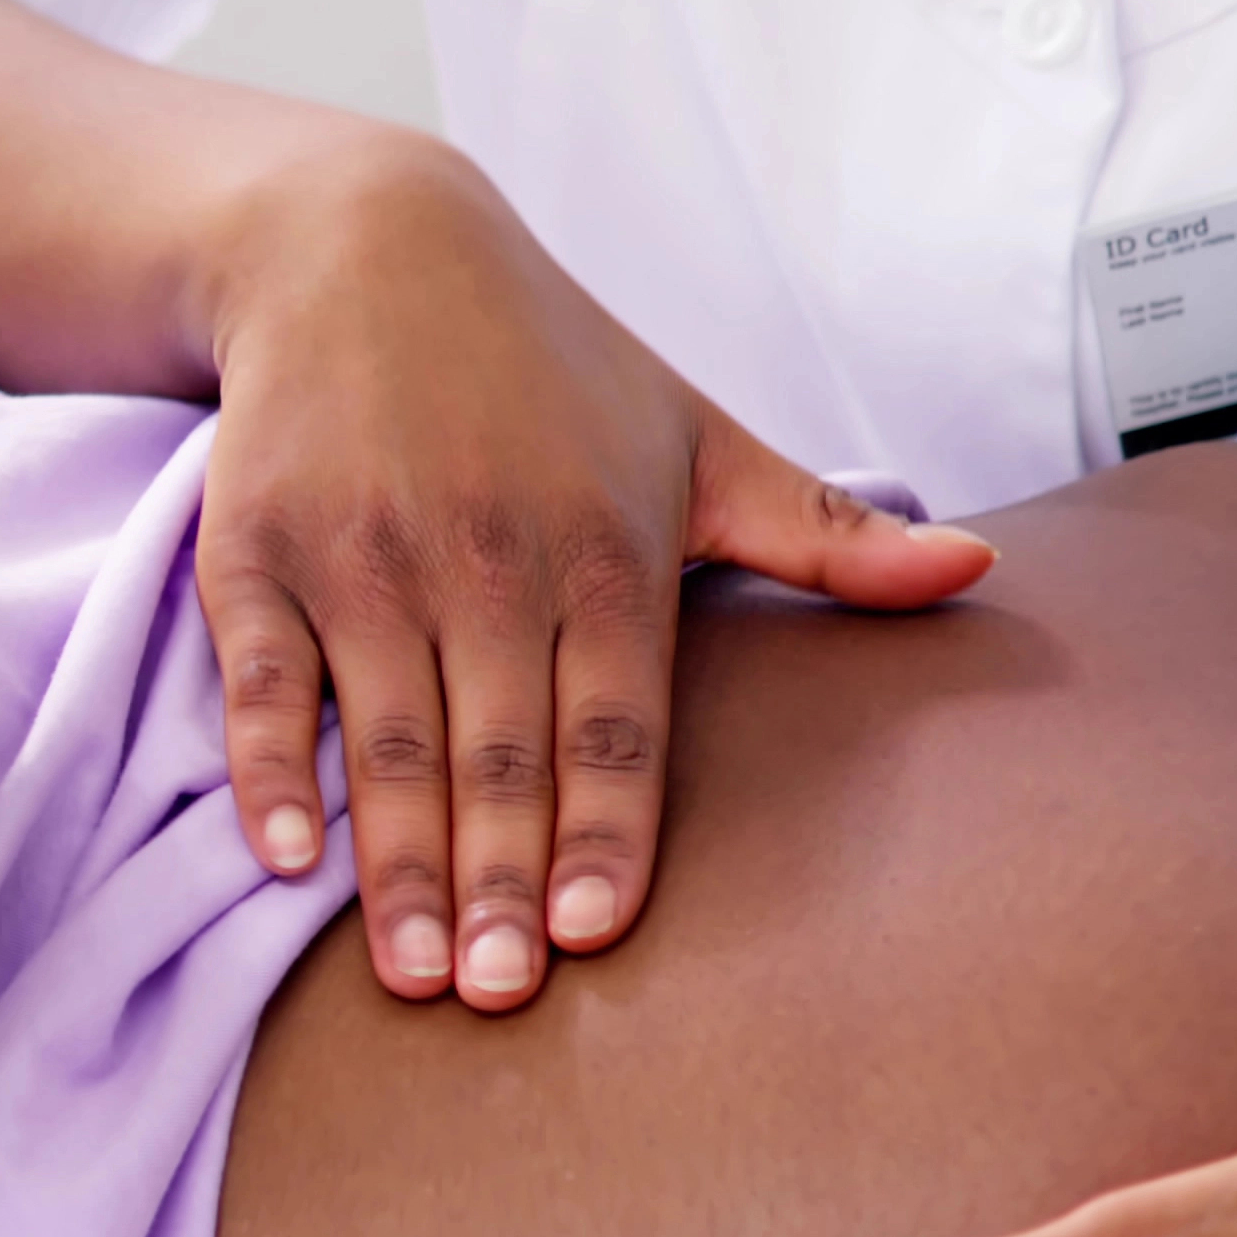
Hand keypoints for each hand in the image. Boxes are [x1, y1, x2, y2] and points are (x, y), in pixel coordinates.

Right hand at [192, 139, 989, 1010]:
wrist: (359, 242)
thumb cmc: (546, 361)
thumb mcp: (696, 434)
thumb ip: (823, 534)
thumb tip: (979, 572)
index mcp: (603, 542)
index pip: (613, 718)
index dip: (602, 828)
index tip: (590, 931)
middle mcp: (484, 554)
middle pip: (498, 747)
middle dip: (496, 877)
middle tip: (498, 993)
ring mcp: (363, 554)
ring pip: (383, 735)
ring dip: (396, 862)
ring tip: (415, 972)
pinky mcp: (257, 547)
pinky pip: (262, 681)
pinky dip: (269, 769)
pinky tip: (287, 859)